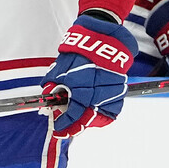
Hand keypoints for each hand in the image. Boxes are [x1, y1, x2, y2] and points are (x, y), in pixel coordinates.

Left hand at [40, 14, 135, 137]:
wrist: (102, 37)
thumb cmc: (79, 51)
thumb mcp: (60, 67)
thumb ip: (53, 85)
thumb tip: (47, 99)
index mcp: (81, 87)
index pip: (73, 115)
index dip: (65, 125)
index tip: (59, 130)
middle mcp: (97, 91)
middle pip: (88, 119)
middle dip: (77, 126)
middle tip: (68, 127)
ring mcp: (111, 91)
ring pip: (102, 116)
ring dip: (90, 121)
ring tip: (81, 120)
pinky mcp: (120, 88)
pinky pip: (114, 108)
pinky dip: (104, 113)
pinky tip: (95, 112)